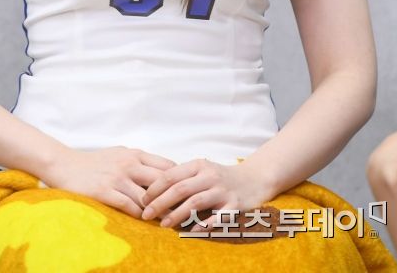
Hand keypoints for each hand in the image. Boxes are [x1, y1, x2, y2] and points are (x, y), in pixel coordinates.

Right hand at [42, 145, 176, 218]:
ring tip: (170, 222)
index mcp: (135, 154)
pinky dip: (139, 215)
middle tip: (187, 212)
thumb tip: (162, 173)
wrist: (65, 165)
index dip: (180, 180)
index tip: (189, 193)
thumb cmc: (95, 162)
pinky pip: (128, 206)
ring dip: (159, 211)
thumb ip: (140, 162)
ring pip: (147, 197)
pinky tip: (145, 223)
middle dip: (175, 197)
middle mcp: (129, 164)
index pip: (167, 166)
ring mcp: (117, 178)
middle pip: (162, 181)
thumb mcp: (120, 154)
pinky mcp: (105, 191)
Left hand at [140, 158, 272, 229]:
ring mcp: (223, 190)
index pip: (171, 175)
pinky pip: (218, 216)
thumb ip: (182, 177)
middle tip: (146, 215)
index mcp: (198, 165)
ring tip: (163, 224)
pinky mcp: (235, 205)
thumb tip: (154, 192)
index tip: (143, 200)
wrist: (254, 179)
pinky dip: (204, 224)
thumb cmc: (220, 177)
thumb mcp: (202, 170)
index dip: (155, 188)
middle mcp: (209, 175)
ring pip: (195, 202)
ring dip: (177, 214)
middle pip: (180, 188)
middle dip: (160, 203)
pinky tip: (191, 231)